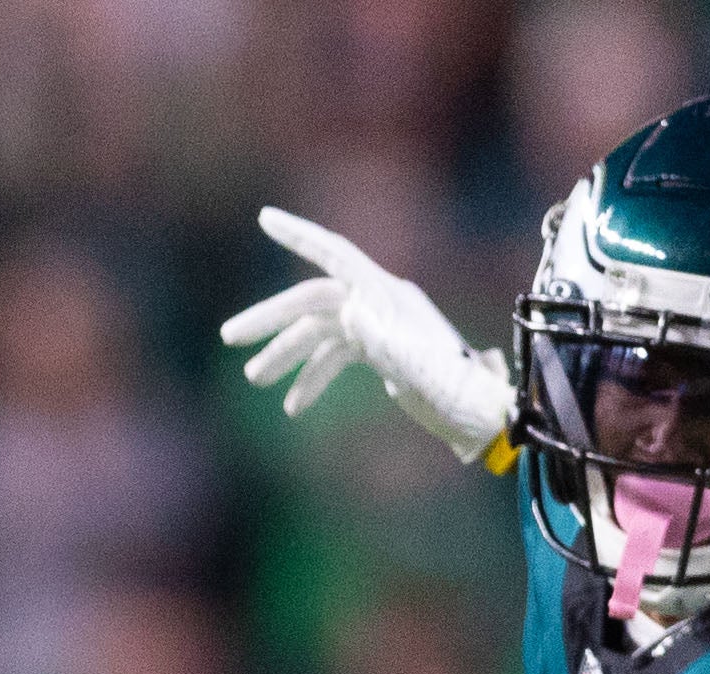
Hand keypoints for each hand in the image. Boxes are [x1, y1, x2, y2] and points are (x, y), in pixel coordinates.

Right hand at [220, 207, 514, 463]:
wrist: (480, 418)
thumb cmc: (457, 395)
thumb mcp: (423, 374)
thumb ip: (388, 344)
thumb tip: (349, 313)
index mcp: (390, 297)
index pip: (337, 256)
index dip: (301, 237)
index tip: (265, 218)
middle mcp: (380, 304)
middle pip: (313, 300)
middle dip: (271, 318)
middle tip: (229, 337)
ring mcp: (377, 327)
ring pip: (317, 331)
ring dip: (284, 354)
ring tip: (255, 380)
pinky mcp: (377, 351)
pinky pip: (333, 355)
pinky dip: (311, 378)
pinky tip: (294, 407)